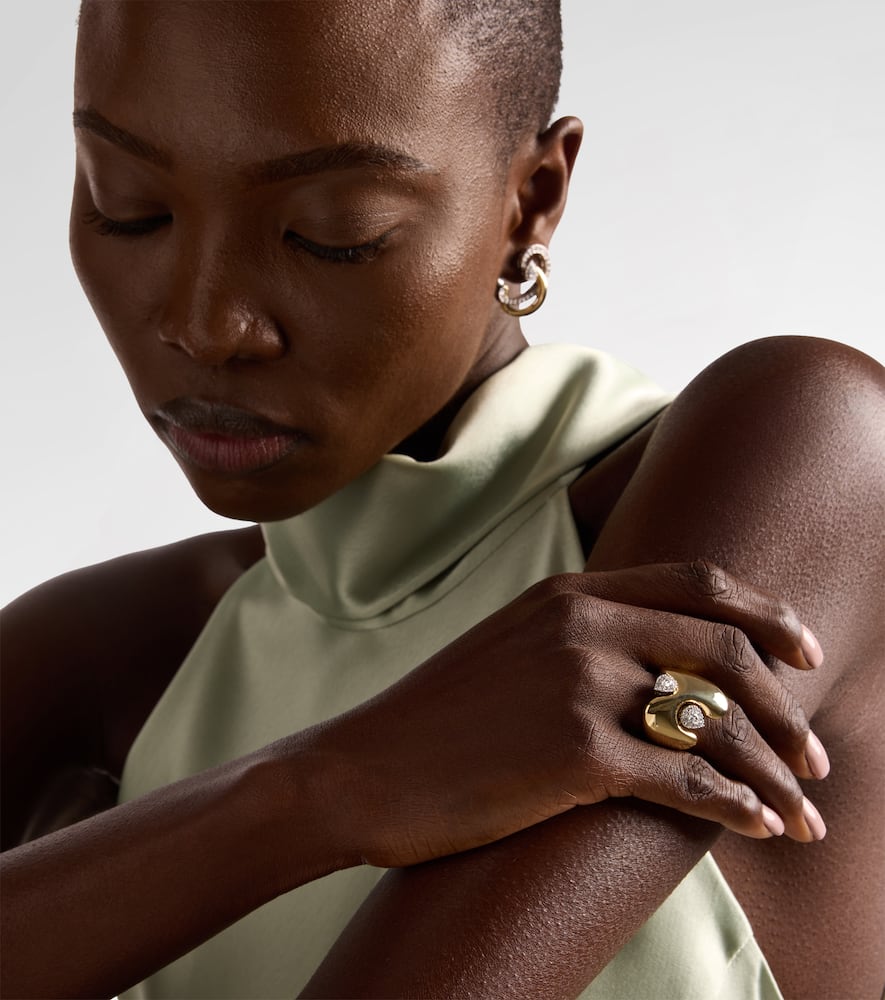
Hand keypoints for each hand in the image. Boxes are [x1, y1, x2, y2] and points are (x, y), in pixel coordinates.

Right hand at [300, 561, 825, 868]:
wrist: (360, 769)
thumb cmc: (437, 719)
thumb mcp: (510, 647)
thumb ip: (579, 636)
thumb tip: (658, 666)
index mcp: (568, 594)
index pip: (698, 583)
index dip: (766, 614)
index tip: (803, 652)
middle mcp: (581, 625)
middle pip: (724, 648)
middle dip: (787, 706)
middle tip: (815, 755)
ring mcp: (579, 684)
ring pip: (716, 721)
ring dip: (775, 770)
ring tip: (804, 808)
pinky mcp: (575, 753)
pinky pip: (687, 778)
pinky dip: (739, 806)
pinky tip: (762, 826)